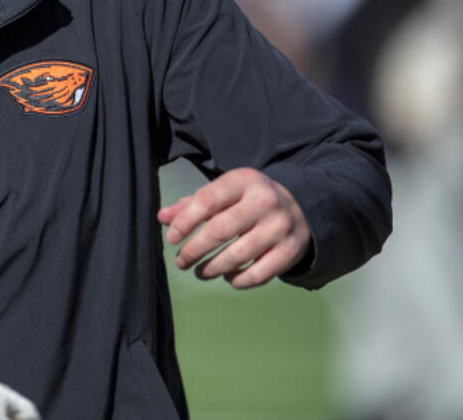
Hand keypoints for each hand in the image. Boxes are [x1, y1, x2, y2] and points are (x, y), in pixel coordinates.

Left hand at [158, 167, 310, 288]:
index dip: (185, 222)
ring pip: (238, 255)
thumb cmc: (248, 200)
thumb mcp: (224, 192)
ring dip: (212, 268)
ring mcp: (280, 227)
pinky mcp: (291, 251)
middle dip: (194, 250)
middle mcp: (264, 202)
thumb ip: (191, 204)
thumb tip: (162, 218)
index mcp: (243, 181)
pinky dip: (239, 280)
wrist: (300, 206)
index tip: (171, 238)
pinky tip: (227, 278)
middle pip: (220, 230)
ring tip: (200, 272)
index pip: (207, 201)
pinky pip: (259, 274)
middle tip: (181, 261)